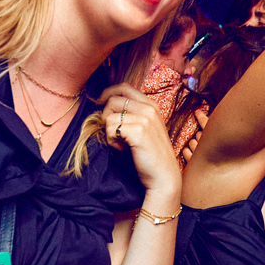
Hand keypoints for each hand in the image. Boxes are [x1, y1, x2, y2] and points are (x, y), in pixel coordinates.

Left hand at [100, 83, 178, 205]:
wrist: (163, 176)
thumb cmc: (151, 155)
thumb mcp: (146, 128)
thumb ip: (133, 115)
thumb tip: (106, 105)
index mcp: (151, 105)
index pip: (124, 87)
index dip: (108, 93)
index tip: (100, 103)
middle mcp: (149, 109)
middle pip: (113, 100)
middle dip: (105, 116)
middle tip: (112, 132)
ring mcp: (145, 119)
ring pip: (109, 116)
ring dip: (109, 132)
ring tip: (122, 143)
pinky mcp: (139, 131)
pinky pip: (111, 129)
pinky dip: (112, 141)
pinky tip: (123, 149)